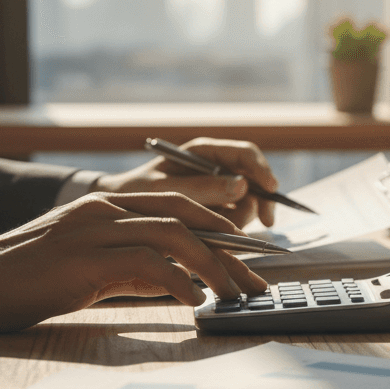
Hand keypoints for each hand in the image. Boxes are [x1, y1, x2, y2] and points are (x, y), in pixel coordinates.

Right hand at [0, 192, 268, 333]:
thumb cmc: (30, 281)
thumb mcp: (92, 267)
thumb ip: (135, 268)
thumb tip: (182, 284)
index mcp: (109, 205)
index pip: (180, 206)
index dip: (221, 228)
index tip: (251, 257)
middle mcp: (106, 210)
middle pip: (188, 218)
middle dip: (231, 251)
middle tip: (256, 284)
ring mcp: (95, 230)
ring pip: (175, 237)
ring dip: (214, 267)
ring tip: (235, 296)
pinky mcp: (85, 259)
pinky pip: (147, 264)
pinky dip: (178, 282)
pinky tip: (193, 301)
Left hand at [95, 137, 279, 226]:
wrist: (118, 211)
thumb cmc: (137, 191)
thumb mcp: (165, 190)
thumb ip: (203, 187)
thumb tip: (243, 185)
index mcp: (204, 153)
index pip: (245, 153)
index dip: (262, 169)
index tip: (271, 188)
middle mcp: (217, 168)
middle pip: (256, 178)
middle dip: (263, 199)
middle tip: (267, 222)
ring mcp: (220, 188)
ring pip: (251, 200)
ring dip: (245, 216)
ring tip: (222, 229)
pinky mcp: (219, 208)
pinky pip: (240, 216)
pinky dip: (236, 227)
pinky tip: (219, 235)